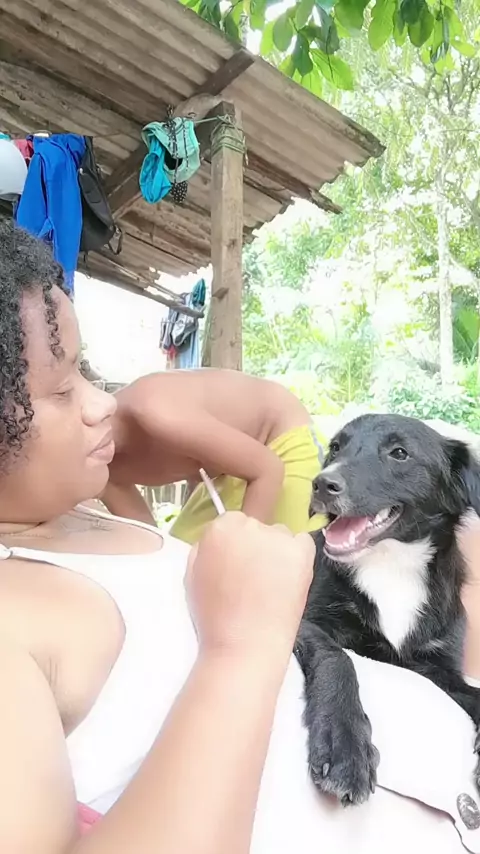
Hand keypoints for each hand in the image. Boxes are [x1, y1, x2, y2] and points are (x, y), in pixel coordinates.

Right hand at [185, 511, 314, 655]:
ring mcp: (278, 538)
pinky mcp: (301, 552)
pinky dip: (298, 557)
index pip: (232, 523)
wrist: (243, 646)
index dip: (234, 546)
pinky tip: (288, 580)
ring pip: (279, 536)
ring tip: (271, 584)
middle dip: (255, 547)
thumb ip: (205, 548)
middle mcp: (248, 526)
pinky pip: (303, 543)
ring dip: (276, 552)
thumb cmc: (214, 617)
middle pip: (256, 527)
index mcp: (218, 528)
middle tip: (253, 577)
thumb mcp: (192, 575)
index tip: (236, 565)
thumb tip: (221, 540)